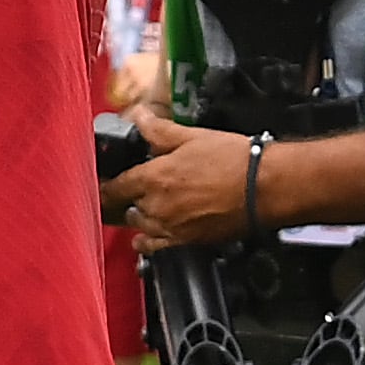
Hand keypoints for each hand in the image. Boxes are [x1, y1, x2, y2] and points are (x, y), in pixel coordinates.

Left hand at [100, 106, 256, 254]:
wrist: (263, 188)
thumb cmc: (233, 160)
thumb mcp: (192, 136)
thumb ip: (159, 130)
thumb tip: (139, 117)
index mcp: (154, 177)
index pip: (114, 185)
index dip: (105, 183)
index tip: (101, 181)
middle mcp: (157, 206)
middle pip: (124, 206)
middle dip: (122, 197)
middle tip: (124, 189)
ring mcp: (170, 227)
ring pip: (138, 225)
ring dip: (136, 215)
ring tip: (140, 205)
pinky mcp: (186, 241)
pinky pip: (154, 247)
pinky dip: (145, 242)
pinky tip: (144, 237)